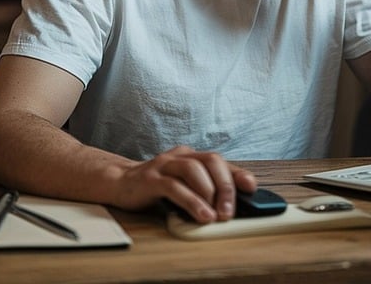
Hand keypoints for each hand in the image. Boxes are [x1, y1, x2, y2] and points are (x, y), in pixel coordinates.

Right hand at [116, 145, 256, 222]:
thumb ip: (202, 190)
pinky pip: (174, 186)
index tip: (251, 187)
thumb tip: (228, 205)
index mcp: (191, 156)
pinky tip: (200, 215)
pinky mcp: (150, 178)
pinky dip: (191, 201)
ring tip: (216, 215)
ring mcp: (164, 164)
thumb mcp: (183, 185)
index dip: (237, 173)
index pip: (219, 160)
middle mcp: (180, 155)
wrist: (119, 183)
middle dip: (225, 185)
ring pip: (193, 170)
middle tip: (230, 210)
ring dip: (209, 193)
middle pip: (210, 160)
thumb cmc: (156, 186)